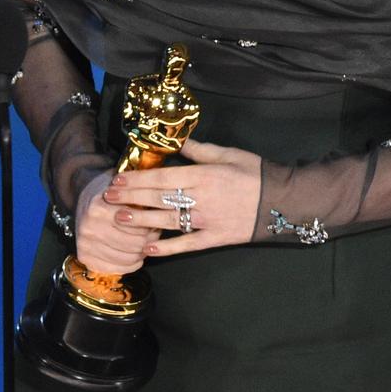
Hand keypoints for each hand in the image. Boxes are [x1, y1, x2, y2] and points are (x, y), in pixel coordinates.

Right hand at [74, 168, 160, 273]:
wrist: (84, 198)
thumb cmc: (110, 193)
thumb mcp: (123, 188)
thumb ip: (138, 200)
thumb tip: (160, 214)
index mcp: (98, 208)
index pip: (136, 224)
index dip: (151, 222)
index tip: (157, 219)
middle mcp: (88, 227)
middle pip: (133, 243)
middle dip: (149, 240)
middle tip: (155, 233)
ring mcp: (84, 244)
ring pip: (127, 258)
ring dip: (141, 252)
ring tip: (146, 243)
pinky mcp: (84, 258)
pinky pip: (116, 269)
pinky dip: (131, 264)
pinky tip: (136, 256)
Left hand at [103, 139, 261, 257]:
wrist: (281, 200)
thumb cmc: (255, 172)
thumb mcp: (227, 153)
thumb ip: (200, 150)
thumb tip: (177, 140)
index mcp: (203, 175)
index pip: (163, 177)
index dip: (138, 179)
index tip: (118, 179)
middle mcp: (200, 198)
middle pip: (159, 197)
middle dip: (132, 197)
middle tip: (109, 198)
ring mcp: (206, 221)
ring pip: (168, 221)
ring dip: (142, 221)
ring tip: (120, 219)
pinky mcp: (214, 239)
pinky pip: (187, 245)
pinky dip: (168, 248)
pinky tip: (149, 250)